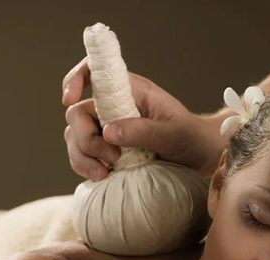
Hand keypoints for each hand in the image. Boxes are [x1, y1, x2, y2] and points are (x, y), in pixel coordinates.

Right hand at [62, 57, 224, 180]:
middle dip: (85, 139)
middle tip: (110, 158)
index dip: (75, 79)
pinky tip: (103, 177)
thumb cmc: (192, 139)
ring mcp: (107, 129)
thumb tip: (108, 132)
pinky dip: (86, 168)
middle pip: (77, 114)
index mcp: (130, 90)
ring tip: (104, 174)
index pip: (94, 72)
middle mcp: (114, 106)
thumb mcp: (174, 134)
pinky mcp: (106, 151)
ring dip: (83, 158)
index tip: (68, 99)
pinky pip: (82, 156)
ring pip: (74, 138)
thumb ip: (144, 131)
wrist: (201, 160)